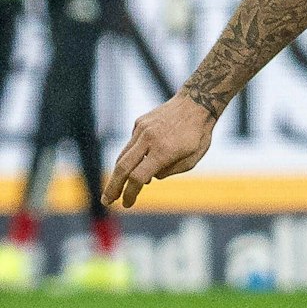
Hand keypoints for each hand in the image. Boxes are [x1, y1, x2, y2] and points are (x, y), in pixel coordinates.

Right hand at [102, 91, 217, 208]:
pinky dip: (131, 157)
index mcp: (163, 151)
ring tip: (115, 188)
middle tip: (107, 201)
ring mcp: (141, 130)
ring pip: (123, 155)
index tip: (127, 204)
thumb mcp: (192, 159)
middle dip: (113, 187)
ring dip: (118, 174)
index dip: (130, 193)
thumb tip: (148, 178)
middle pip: (123, 167)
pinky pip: (132, 144)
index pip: (138, 177)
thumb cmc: (199, 135)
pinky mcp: (139, 123)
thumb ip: (169, 171)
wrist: (196, 103)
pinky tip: (138, 164)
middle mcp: (148, 140)